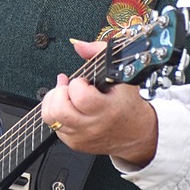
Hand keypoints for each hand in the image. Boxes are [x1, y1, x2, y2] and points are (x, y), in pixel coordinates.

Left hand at [40, 40, 158, 166]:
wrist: (137, 133)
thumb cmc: (130, 104)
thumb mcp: (121, 75)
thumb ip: (99, 53)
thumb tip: (79, 45)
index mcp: (107, 109)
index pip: (80, 97)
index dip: (77, 84)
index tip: (84, 82)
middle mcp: (93, 126)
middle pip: (60, 109)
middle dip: (59, 92)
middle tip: (68, 87)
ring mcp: (82, 136)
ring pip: (51, 119)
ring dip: (53, 101)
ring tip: (63, 94)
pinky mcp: (75, 143)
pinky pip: (54, 127)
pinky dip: (57, 114)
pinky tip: (68, 107)